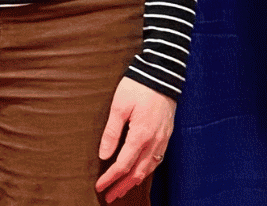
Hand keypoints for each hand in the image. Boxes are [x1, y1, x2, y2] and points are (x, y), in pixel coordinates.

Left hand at [94, 77, 175, 201]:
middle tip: (109, 196)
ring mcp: (163, 139)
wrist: (162, 73)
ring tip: (122, 189)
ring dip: (134, 182)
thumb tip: (103, 155)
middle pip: (137, 173)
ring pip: (149, 169)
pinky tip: (140, 173)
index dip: (110, 178)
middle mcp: (154, 142)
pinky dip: (146, 171)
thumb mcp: (119, 106)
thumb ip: (111, 132)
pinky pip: (157, 160)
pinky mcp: (167, 135)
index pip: (123, 165)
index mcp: (141, 135)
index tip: (99, 187)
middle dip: (122, 187)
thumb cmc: (138, 87)